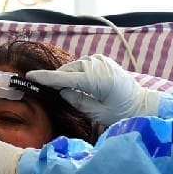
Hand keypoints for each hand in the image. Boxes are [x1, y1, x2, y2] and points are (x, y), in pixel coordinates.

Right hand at [26, 54, 161, 124]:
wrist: (142, 103)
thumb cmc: (122, 113)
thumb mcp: (98, 113)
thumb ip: (77, 101)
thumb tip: (61, 91)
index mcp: (97, 79)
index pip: (65, 78)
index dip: (46, 78)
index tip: (30, 76)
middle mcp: (98, 65)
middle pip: (68, 70)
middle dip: (56, 79)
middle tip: (46, 90)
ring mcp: (101, 60)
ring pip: (74, 66)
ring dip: (67, 76)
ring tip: (65, 90)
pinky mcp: (103, 60)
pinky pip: (82, 65)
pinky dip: (76, 72)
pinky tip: (77, 83)